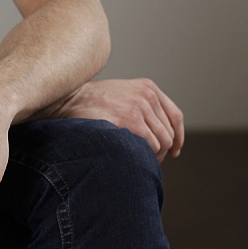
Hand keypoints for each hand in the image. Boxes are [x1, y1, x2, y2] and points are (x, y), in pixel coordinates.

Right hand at [40, 78, 183, 161]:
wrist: (70, 100)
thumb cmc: (92, 102)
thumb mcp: (122, 95)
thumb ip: (141, 107)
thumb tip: (159, 136)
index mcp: (148, 88)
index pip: (175, 116)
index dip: (177, 136)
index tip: (174, 150)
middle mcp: (148, 95)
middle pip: (169, 132)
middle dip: (163, 150)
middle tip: (150, 160)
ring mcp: (140, 107)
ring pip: (162, 142)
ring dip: (154, 156)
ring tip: (139, 160)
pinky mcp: (131, 120)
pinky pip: (151, 146)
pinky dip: (145, 157)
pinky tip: (135, 159)